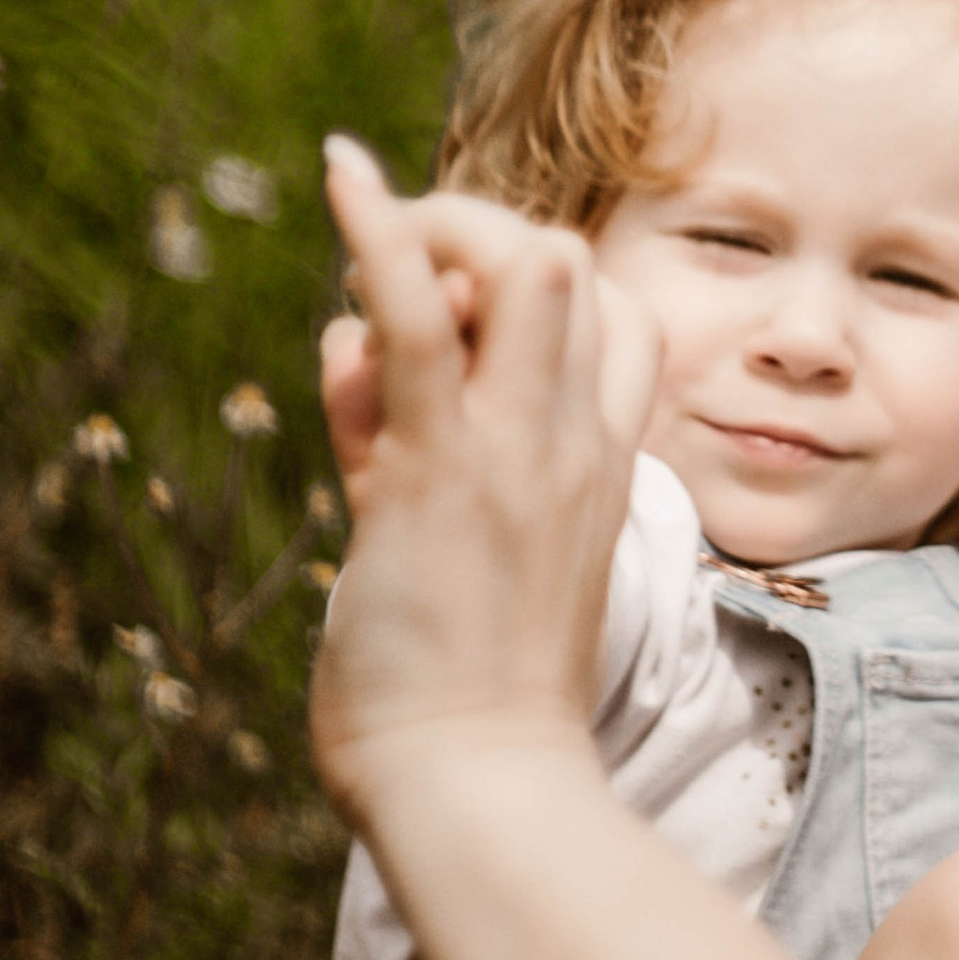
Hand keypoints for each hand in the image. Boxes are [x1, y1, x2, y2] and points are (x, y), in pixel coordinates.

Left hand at [310, 140, 644, 838]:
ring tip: (369, 263)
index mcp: (598, 468)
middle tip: (402, 288)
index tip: (458, 325)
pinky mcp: (438, 467)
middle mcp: (572, 442)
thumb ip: (409, 450)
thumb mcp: (455, 556)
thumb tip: (354, 362)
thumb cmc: (468, 701)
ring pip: (519, 265)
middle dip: (480, 239)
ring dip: (435, 236)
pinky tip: (344, 172)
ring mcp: (516, 448)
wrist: (479, 787)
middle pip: (569, 266)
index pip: (615, 320)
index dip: (538, 291)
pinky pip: (417, 317)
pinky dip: (376, 231)